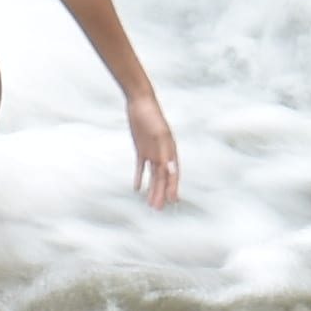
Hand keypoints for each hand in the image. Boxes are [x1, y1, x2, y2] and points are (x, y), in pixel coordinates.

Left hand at [120, 84, 179, 207]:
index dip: (173, 188)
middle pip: (162, 178)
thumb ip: (165, 151)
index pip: (172, 174)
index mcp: (170, 151)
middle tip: (158, 209)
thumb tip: (170, 170)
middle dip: (161, 193)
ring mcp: (152, 152)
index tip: (173, 202)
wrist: (139, 101)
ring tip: (150, 204)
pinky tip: (137, 188)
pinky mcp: (141, 149)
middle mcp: (162, 153)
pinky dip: (140, 177)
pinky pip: (141, 167)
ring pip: (153, 175)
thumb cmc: (152, 116)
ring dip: (152, 189)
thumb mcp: (159, 134)